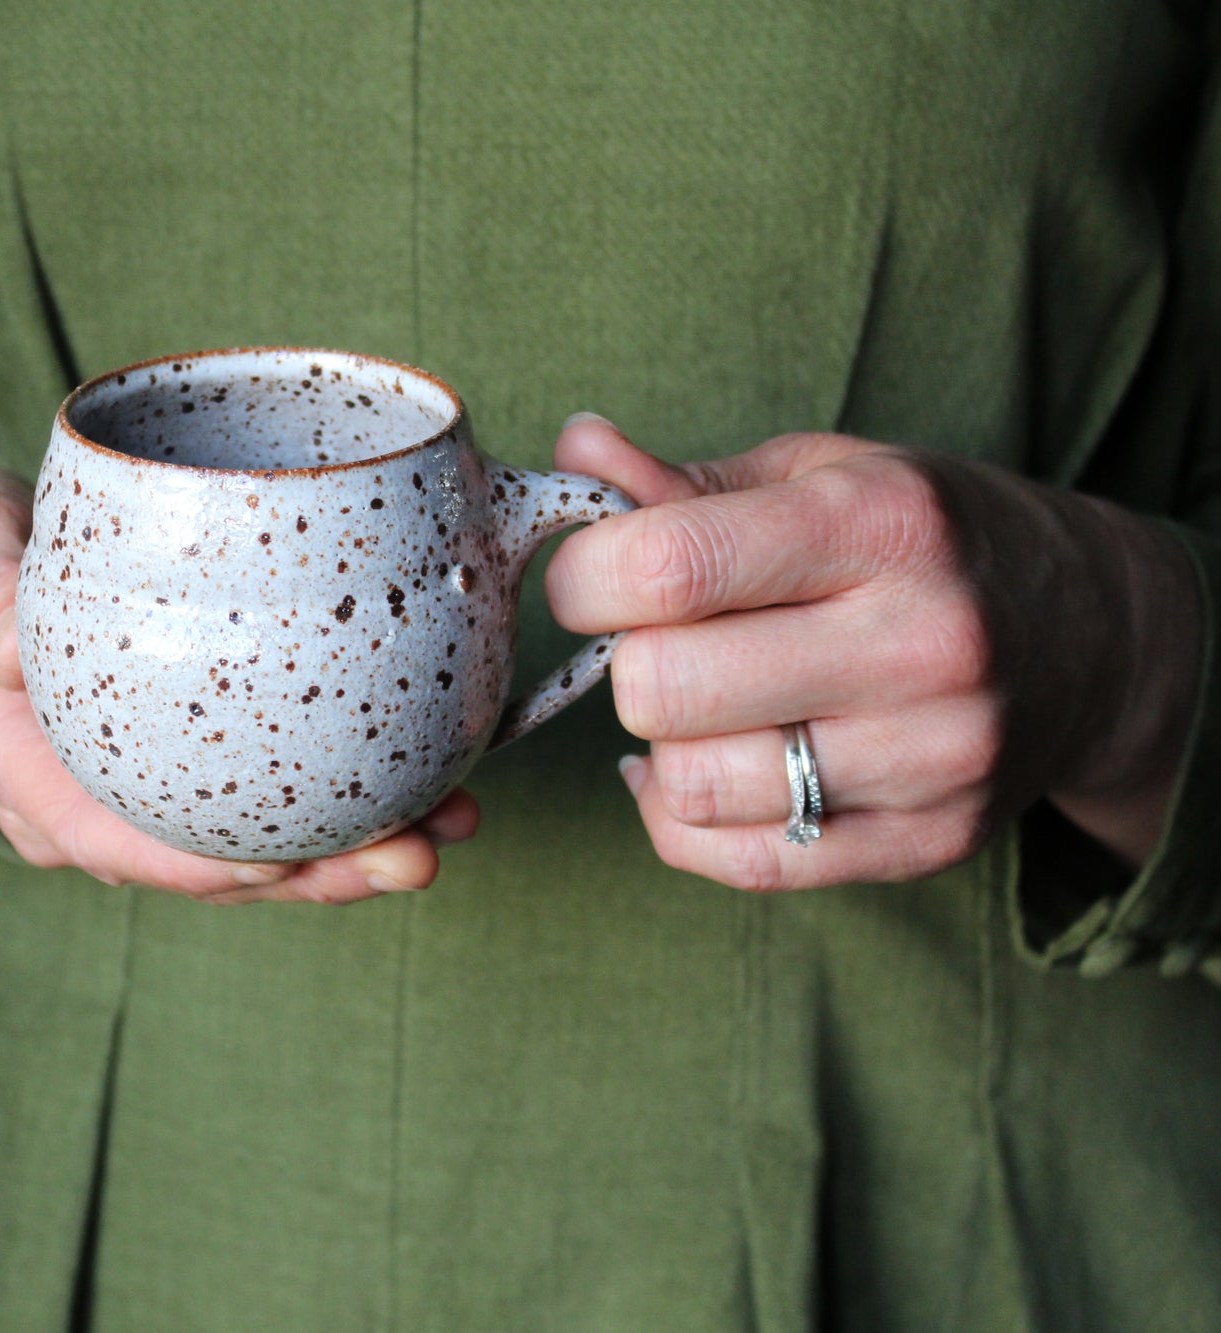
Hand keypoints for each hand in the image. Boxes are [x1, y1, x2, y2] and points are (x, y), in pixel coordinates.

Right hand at [0, 467, 479, 902]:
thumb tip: (6, 651)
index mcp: (21, 769)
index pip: (108, 839)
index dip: (192, 866)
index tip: (277, 868)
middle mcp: (84, 801)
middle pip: (200, 862)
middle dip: (311, 876)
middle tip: (415, 856)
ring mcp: (140, 790)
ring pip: (245, 845)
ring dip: (345, 853)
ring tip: (447, 830)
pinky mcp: (189, 765)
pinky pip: (262, 802)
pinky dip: (338, 805)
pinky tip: (426, 788)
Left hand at [546, 416, 1200, 889]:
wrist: (1097, 638)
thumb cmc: (926, 538)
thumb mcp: (822, 474)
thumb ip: (682, 481)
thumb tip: (571, 456)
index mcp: (884, 523)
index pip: (666, 568)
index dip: (585, 578)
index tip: (594, 577)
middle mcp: (921, 642)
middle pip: (660, 688)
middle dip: (627, 663)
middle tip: (659, 641)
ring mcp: (931, 756)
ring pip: (690, 784)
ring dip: (664, 743)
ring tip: (704, 701)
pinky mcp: (927, 842)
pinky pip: (736, 860)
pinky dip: (685, 817)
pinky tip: (707, 761)